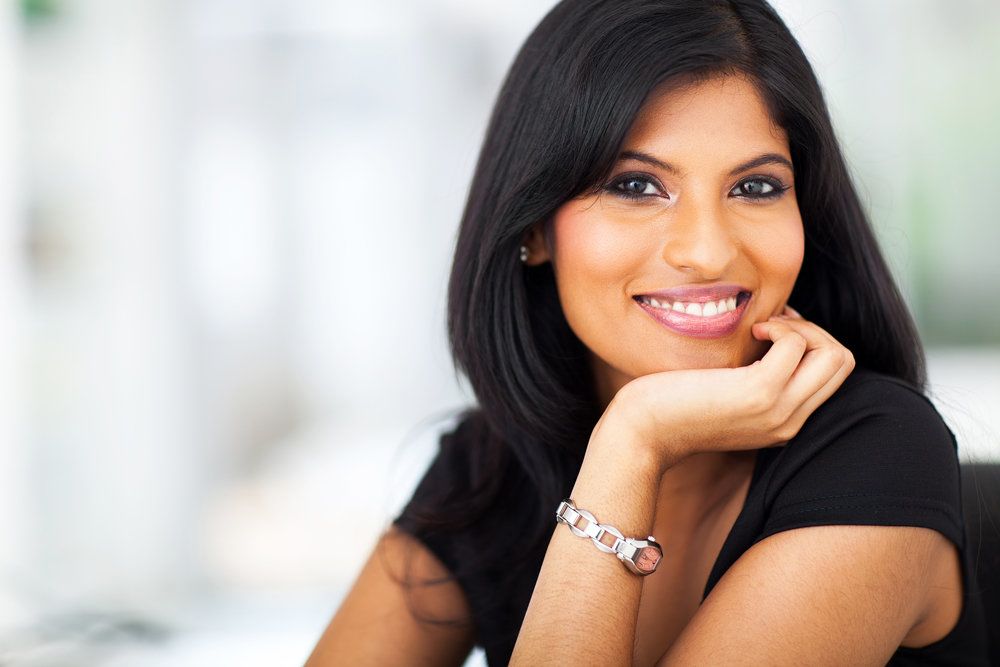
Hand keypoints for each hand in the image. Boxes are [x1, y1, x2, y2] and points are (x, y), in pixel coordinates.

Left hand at [599, 304, 855, 474]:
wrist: (642, 432)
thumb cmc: (673, 405)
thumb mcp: (725, 396)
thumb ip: (755, 378)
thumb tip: (776, 330)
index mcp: (785, 423)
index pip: (833, 374)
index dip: (810, 341)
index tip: (773, 330)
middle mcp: (790, 422)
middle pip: (842, 362)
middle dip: (813, 330)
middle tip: (771, 325)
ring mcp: (778, 410)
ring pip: (834, 355)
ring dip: (800, 326)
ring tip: (761, 328)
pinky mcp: (759, 393)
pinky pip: (797, 346)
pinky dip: (781, 326)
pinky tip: (751, 330)